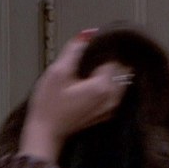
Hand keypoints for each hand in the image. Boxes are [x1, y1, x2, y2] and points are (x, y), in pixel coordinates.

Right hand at [18, 29, 131, 161]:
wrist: (45, 133)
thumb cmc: (48, 105)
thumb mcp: (57, 72)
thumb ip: (74, 50)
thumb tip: (88, 35)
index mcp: (102, 87)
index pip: (115, 58)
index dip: (104, 49)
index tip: (91, 47)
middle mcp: (112, 98)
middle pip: (122, 69)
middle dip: (110, 59)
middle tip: (90, 56)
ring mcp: (111, 108)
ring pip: (121, 81)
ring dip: (111, 71)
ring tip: (90, 68)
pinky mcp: (106, 113)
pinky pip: (116, 92)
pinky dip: (109, 84)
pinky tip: (91, 81)